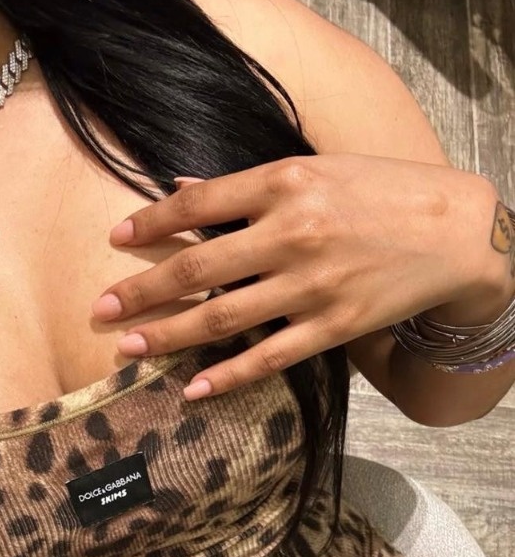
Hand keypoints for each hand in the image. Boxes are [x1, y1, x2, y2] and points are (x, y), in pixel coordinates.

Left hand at [91, 154, 499, 399]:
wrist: (455, 230)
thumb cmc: (381, 191)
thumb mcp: (316, 167)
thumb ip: (247, 183)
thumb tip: (182, 186)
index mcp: (285, 182)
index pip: (199, 204)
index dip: (152, 223)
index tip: (116, 238)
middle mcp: (293, 233)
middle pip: (199, 269)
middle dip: (143, 291)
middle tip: (101, 310)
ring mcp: (312, 284)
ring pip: (225, 317)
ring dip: (170, 335)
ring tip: (129, 347)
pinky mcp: (333, 325)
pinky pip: (270, 356)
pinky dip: (228, 375)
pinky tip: (193, 388)